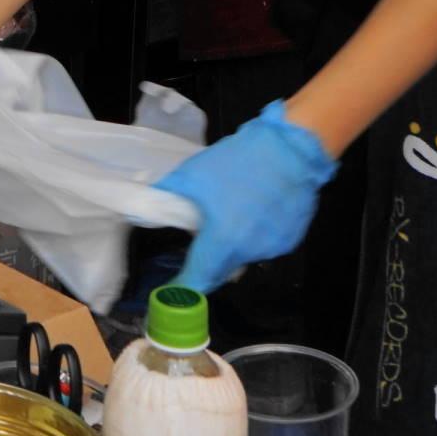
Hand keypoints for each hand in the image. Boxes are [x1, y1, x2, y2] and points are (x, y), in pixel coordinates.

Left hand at [153, 101, 336, 292]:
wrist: (291, 147)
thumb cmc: (238, 161)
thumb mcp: (192, 175)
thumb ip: (167, 196)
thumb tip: (145, 208)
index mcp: (223, 242)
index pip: (198, 279)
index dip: (183, 286)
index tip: (173, 288)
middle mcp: (250, 253)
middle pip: (223, 272)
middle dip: (208, 265)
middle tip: (198, 246)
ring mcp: (274, 248)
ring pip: (246, 257)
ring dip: (234, 246)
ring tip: (231, 216)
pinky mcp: (291, 238)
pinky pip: (266, 245)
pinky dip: (255, 236)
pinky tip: (255, 210)